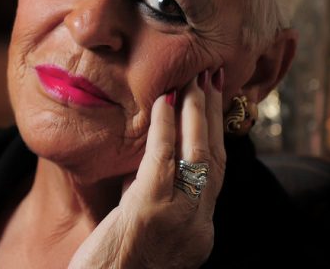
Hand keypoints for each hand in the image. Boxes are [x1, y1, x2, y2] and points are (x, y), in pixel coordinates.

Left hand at [69, 70, 225, 268]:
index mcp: (198, 231)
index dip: (214, 136)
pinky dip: (166, 128)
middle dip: (213, 116)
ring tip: (195, 80)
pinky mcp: (149, 212)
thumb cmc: (114, 268)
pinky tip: (164, 101)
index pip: (213, 175)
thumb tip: (150, 164)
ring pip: (197, 155)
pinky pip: (162, 161)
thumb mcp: (148, 234)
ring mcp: (178, 219)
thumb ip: (155, 201)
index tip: (211, 105)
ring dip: (196, 113)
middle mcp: (197, 226)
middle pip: (213, 159)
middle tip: (211, 79)